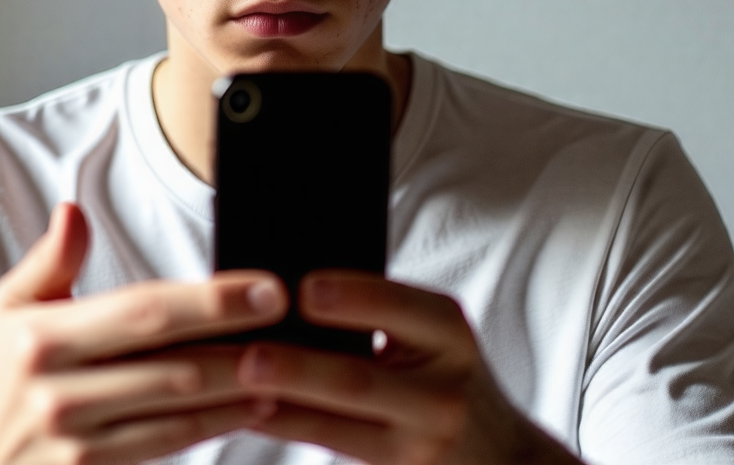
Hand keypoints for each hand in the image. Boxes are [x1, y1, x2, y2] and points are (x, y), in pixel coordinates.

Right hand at [0, 203, 284, 464]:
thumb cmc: (7, 380)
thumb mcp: (11, 312)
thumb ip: (49, 261)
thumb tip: (72, 210)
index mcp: (42, 337)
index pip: (142, 310)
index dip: (210, 299)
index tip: (265, 286)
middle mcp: (56, 390)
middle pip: (171, 360)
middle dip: (238, 338)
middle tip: (289, 317)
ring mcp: (74, 440)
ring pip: (179, 406)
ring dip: (240, 385)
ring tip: (288, 360)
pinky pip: (170, 444)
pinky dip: (218, 423)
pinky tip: (255, 405)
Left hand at [235, 271, 580, 464]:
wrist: (497, 454)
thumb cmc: (445, 370)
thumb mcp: (434, 332)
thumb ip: (382, 309)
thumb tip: (293, 285)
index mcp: (448, 332)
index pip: (399, 308)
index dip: (352, 297)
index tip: (304, 288)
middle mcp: (440, 389)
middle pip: (359, 378)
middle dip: (300, 367)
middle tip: (249, 355)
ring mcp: (421, 441)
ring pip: (338, 425)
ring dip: (281, 405)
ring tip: (236, 384)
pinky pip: (331, 448)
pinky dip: (287, 426)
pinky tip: (250, 411)